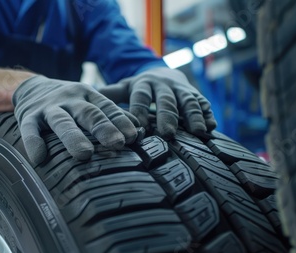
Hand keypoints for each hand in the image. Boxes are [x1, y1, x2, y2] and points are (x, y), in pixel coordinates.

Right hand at [13, 76, 138, 164]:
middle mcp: (70, 99)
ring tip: (84, 155)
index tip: (133, 136)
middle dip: (103, 128)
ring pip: (62, 122)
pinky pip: (30, 129)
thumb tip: (139, 131)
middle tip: (117, 143)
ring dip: (74, 137)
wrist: (31, 86)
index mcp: (89, 95)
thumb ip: (112, 114)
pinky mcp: (28, 116)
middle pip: (88, 113)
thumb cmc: (69, 101)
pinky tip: (39, 157)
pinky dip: (33, 142)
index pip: (107, 107)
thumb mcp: (90, 101)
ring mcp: (49, 107)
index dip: (121, 121)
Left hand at [99, 67, 216, 137]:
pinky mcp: (197, 96)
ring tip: (197, 132)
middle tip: (167, 134)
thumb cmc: (140, 89)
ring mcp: (182, 90)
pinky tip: (211, 128)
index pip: (140, 97)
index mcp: (143, 84)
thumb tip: (85, 97)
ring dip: (193, 116)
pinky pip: (204, 104)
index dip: (140, 110)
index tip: (139, 127)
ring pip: (188, 102)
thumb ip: (109, 94)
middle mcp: (164, 86)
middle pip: (166, 101)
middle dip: (167, 116)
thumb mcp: (125, 88)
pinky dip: (208, 115)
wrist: (164, 75)